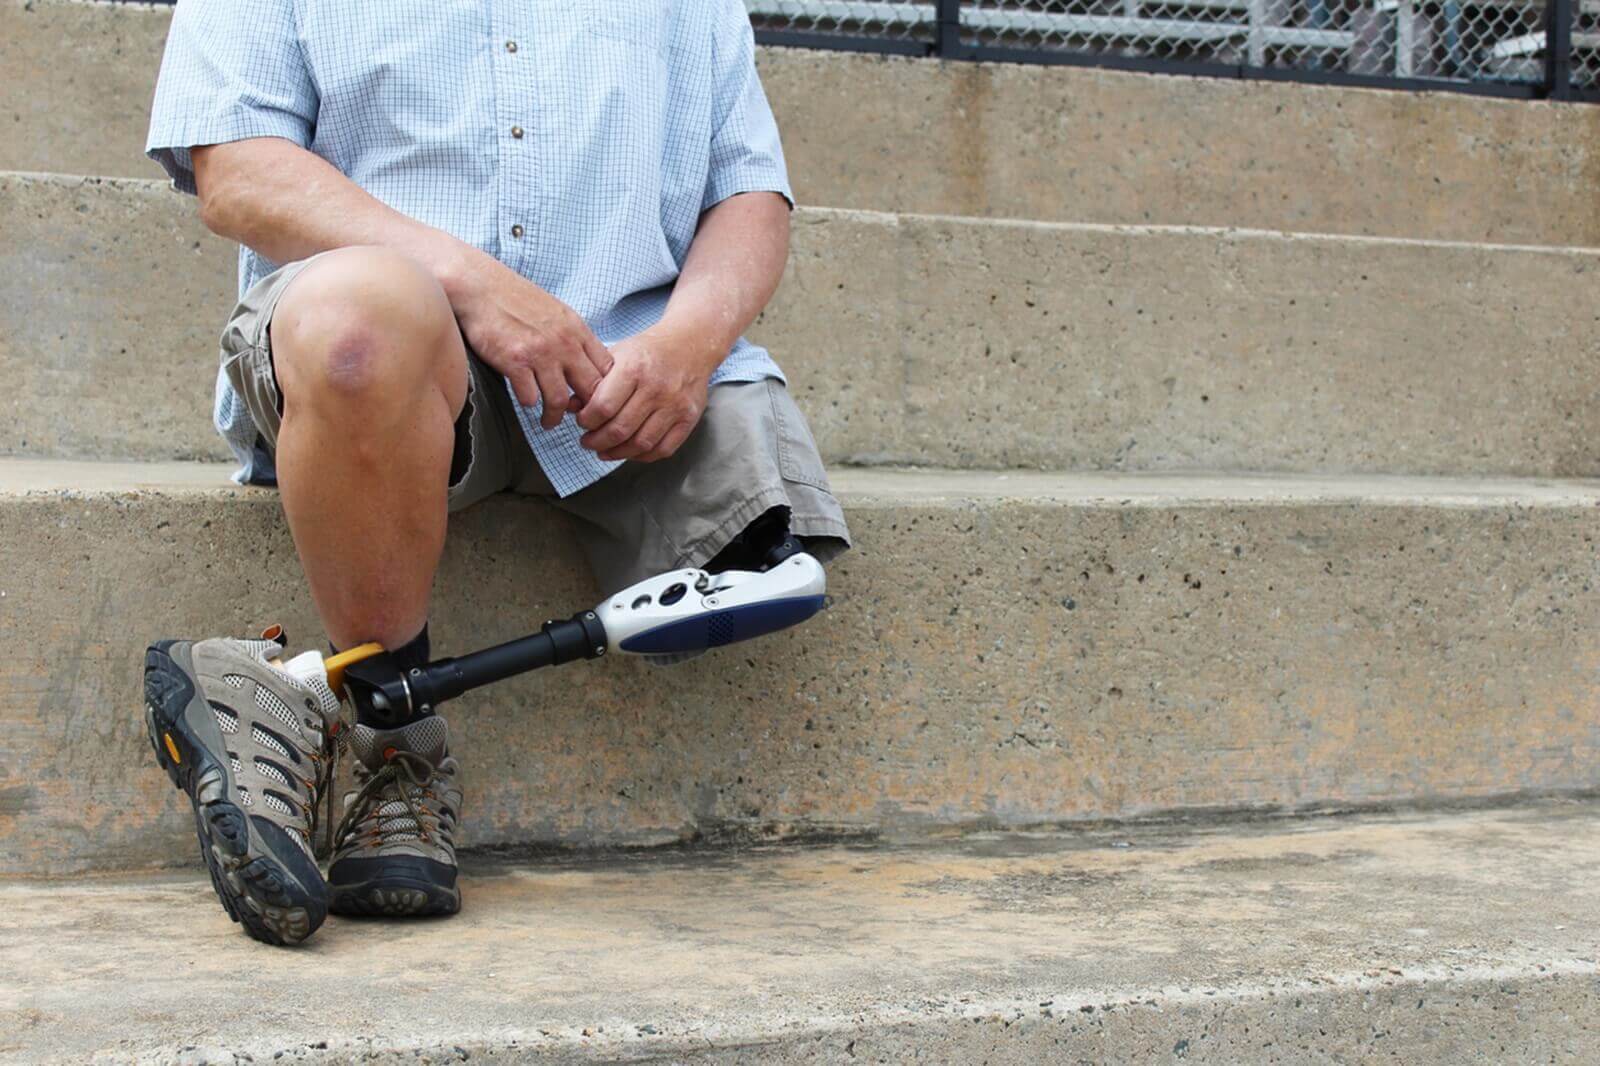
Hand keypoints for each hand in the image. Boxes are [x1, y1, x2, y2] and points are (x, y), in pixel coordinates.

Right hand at [450, 254, 612, 429]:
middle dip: (586, 411)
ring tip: (548, 422)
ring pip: (560, 400)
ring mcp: (540, 353)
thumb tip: (585, 364)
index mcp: (577, 330)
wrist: (479, 286)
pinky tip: (526, 402)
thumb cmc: (515, 299)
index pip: (607, 369)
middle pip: (591, 389)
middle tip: (577, 421)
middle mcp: (564, 343)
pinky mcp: (514, 362)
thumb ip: (572, 337)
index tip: (593, 401)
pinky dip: (529, 404)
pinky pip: (530, 397)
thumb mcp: (556, 313)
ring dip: (555, 417)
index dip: (605, 391)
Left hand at [575, 328, 718, 461]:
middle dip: (597, 441)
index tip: (581, 422)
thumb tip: (570, 407)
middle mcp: (656, 388)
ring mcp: (675, 405)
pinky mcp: (689, 418)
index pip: (603, 407)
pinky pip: (663, 449)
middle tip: (588, 442)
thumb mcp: (616, 355)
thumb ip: (593, 381)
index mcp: (634, 369)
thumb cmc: (648, 351)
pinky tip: (629, 451)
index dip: (586, 421)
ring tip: (604, 450)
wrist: (690, 344)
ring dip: (617, 453)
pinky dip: (642, 456)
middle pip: (620, 429)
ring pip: (640, 444)